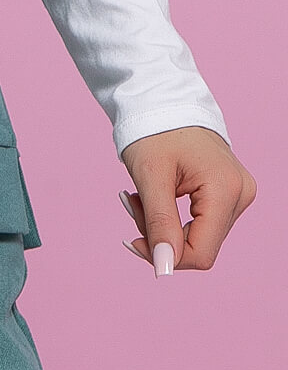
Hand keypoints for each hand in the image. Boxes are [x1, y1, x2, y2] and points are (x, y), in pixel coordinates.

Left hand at [118, 125, 255, 274]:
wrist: (162, 99)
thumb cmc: (154, 130)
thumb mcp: (150, 177)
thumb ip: (159, 224)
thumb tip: (164, 269)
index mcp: (226, 190)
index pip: (201, 253)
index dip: (166, 256)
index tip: (131, 239)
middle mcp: (241, 194)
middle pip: (199, 244)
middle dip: (159, 232)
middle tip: (129, 201)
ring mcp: (238, 193)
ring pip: (198, 234)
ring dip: (162, 223)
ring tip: (138, 195)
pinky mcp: (229, 192)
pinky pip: (201, 220)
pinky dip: (172, 215)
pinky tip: (153, 195)